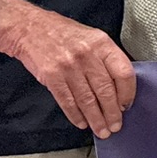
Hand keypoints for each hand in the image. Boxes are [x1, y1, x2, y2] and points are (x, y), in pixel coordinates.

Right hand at [0, 4, 136, 137]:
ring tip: (101, 130)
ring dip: (96, 119)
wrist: (29, 28)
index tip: (126, 105)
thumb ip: (107, 58)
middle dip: (112, 113)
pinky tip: (82, 122)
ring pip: (87, 100)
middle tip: (115, 126)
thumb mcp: (92, 37)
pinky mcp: (52, 77)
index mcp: (102, 44)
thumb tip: (121, 86)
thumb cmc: (63, 33)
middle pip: (106, 90)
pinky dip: (76, 115)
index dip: (127, 93)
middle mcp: (87, 55)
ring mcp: (68, 66)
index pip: (123, 73)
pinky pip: (68, 101)